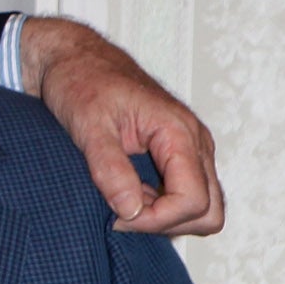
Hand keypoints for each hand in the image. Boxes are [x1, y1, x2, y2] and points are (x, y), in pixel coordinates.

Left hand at [20, 17, 224, 236]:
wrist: (75, 58)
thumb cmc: (80, 81)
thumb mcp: (87, 125)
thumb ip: (109, 167)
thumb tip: (131, 211)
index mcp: (178, 132)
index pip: (194, 200)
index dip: (157, 220)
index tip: (115, 216)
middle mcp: (195, 143)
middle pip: (209, 212)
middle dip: (167, 224)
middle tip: (120, 214)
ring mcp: (190, 150)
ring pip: (201, 207)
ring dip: (164, 217)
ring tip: (120, 199)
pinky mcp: (178, 155)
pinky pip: (186, 194)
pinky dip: (160, 206)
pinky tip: (126, 192)